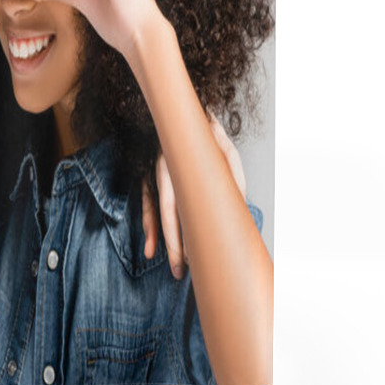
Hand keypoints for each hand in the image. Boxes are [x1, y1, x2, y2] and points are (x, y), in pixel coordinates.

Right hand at [142, 114, 246, 278]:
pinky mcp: (151, 177)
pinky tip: (151, 246)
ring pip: (155, 211)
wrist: (184, 111)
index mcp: (182, 164)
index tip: (195, 256)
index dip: (185, 233)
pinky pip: (147, 204)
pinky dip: (150, 225)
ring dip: (160, 240)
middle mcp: (164, 170)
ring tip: (171, 267)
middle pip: (167, 213)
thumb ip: (230, 175)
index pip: (183, 204)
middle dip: (173, 246)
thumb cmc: (208, 134)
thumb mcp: (226, 152)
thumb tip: (237, 206)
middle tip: (180, 272)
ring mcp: (155, 173)